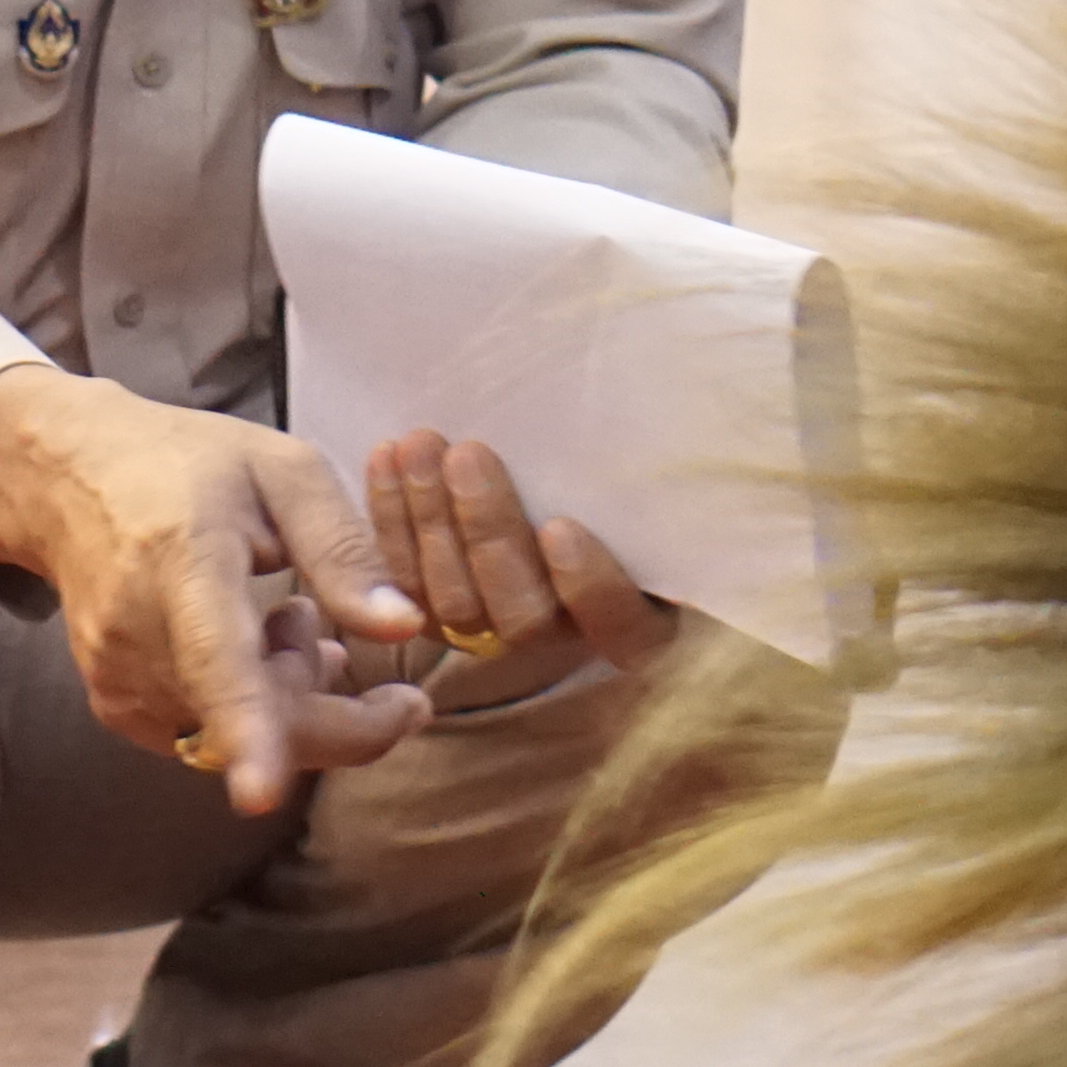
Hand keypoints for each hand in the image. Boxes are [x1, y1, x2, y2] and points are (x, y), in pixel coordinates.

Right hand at [0, 364, 434, 815]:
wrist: (68, 481)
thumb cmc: (188, 464)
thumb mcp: (283, 471)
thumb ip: (344, 548)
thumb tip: (406, 627)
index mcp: (182, 560)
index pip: (215, 659)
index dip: (247, 729)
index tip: (263, 795)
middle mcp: (137, 632)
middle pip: (254, 722)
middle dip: (341, 718)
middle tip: (372, 667)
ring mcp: (118, 678)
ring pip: (242, 739)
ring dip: (293, 696)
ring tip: (288, 617)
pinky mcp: (115, 707)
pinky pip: (211, 741)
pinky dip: (254, 710)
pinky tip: (253, 647)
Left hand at [361, 431, 678, 710]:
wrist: (541, 441)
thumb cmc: (623, 445)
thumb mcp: (653, 459)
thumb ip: (655, 471)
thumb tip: (681, 435)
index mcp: (645, 611)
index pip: (624, 630)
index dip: (591, 589)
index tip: (560, 528)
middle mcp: (571, 629)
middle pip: (525, 616)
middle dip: (490, 532)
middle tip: (468, 454)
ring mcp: (498, 622)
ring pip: (457, 605)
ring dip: (431, 521)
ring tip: (419, 445)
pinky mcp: (438, 605)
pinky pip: (405, 584)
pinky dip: (392, 520)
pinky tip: (385, 457)